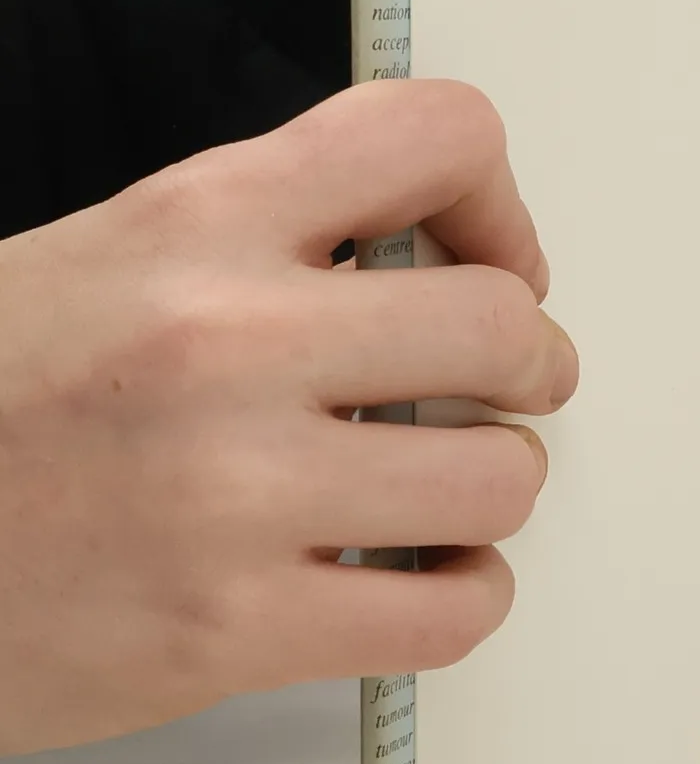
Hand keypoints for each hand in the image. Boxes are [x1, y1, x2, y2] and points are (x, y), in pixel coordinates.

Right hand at [0, 80, 577, 754]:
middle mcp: (225, 340)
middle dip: (527, 363)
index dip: (496, 197)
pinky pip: (450, 614)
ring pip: (499, 478)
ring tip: (439, 487)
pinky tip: (422, 576)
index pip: (436, 134)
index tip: (485, 255)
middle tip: (504, 383)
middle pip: (504, 326)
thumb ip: (269, 237)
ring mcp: (232, 492)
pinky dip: (464, 597)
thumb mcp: (109, 256)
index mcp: (197, 221)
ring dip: (491, 485)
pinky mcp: (232, 629)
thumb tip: (436, 250)